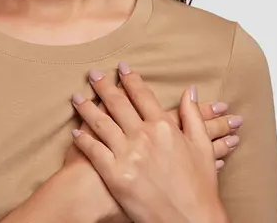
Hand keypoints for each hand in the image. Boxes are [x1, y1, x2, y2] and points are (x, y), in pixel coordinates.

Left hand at [71, 63, 228, 222]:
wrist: (190, 221)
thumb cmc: (199, 188)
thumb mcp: (201, 147)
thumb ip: (193, 116)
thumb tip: (190, 90)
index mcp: (164, 126)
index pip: (142, 95)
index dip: (130, 79)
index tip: (121, 68)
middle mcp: (143, 136)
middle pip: (117, 103)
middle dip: (103, 85)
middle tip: (93, 73)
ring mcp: (127, 155)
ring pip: (100, 123)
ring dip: (86, 107)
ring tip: (76, 97)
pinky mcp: (115, 175)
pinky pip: (93, 151)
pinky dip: (82, 139)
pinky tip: (75, 131)